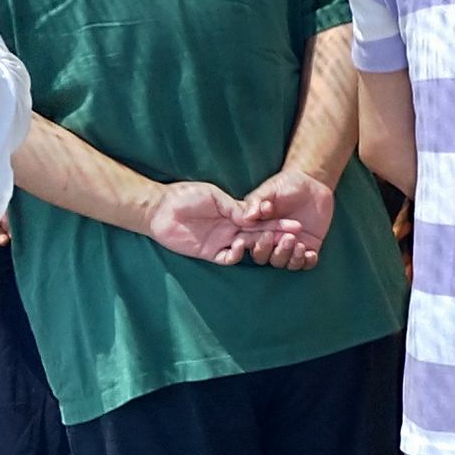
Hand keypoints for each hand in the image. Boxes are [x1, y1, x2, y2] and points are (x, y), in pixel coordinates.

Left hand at [146, 182, 302, 265]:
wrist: (158, 208)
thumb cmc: (185, 196)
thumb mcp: (213, 196)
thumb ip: (233, 207)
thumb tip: (254, 216)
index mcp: (235, 214)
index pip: (262, 220)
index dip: (278, 223)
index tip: (296, 225)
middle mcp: (231, 229)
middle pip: (259, 235)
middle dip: (276, 237)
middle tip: (292, 239)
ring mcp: (221, 241)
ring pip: (246, 248)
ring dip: (259, 247)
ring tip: (267, 244)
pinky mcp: (209, 252)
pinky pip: (226, 258)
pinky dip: (234, 256)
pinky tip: (238, 250)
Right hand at [238, 169, 335, 271]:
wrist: (311, 183)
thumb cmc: (285, 185)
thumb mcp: (269, 190)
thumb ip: (257, 202)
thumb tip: (249, 216)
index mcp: (256, 230)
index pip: (252, 245)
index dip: (258, 244)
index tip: (267, 235)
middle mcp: (271, 242)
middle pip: (267, 258)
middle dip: (277, 251)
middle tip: (287, 237)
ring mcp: (289, 246)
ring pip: (285, 263)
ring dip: (291, 257)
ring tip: (299, 244)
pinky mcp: (308, 247)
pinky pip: (305, 263)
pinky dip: (307, 262)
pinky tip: (310, 253)